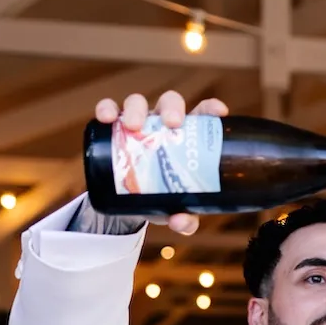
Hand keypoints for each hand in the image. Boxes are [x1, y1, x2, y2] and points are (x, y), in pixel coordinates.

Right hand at [92, 88, 227, 235]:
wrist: (130, 200)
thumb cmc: (163, 197)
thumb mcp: (175, 208)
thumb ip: (185, 219)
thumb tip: (181, 222)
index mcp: (186, 135)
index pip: (202, 114)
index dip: (211, 108)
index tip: (219, 113)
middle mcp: (162, 123)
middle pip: (170, 102)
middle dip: (171, 108)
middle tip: (172, 124)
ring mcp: (138, 122)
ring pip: (138, 102)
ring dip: (136, 108)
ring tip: (133, 126)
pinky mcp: (114, 126)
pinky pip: (109, 110)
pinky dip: (106, 108)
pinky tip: (106, 118)